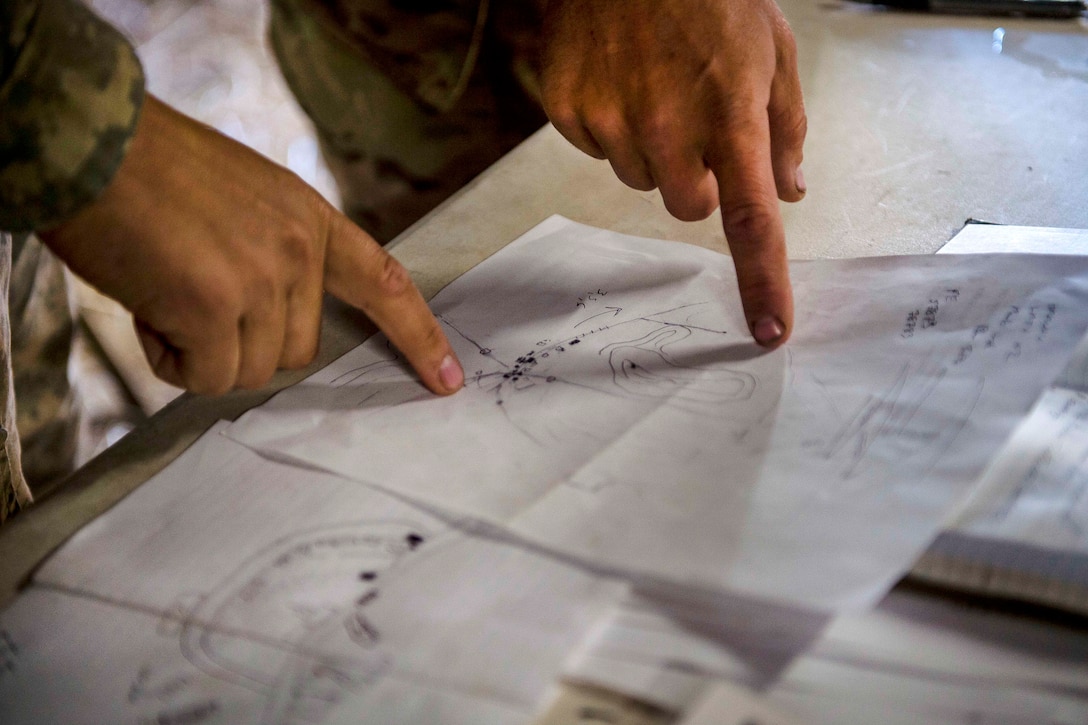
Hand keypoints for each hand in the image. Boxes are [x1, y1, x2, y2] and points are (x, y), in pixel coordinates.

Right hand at [40, 96, 462, 395]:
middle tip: (190, 299)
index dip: (418, 335)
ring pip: (250, 370)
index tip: (447, 376)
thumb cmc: (154, 171)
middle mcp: (299, 250)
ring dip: (201, 352)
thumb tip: (271, 325)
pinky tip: (148, 309)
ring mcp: (262, 278)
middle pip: (298, 350)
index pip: (384, 284)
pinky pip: (206, 376)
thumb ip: (276, 255)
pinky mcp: (215, 305)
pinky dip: (171, 360)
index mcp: (312, 220)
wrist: (92, 142)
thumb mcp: (246, 199)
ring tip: (162, 294)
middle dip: (244, 344)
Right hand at [540, 0, 806, 346]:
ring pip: (640, 179)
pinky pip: (598, 150)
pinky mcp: (570, 111)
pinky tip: (620, 79)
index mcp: (730, 113)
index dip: (762, 282)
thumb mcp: (772, 48)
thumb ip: (785, 127)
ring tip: (655, 84)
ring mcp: (612, 120)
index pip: (750, 220)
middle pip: (687, 205)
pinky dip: (611, 126)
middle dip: (697, 179)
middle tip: (697, 123)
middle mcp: (668, 125)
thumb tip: (790, 190)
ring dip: (652, 150)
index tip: (768, 330)